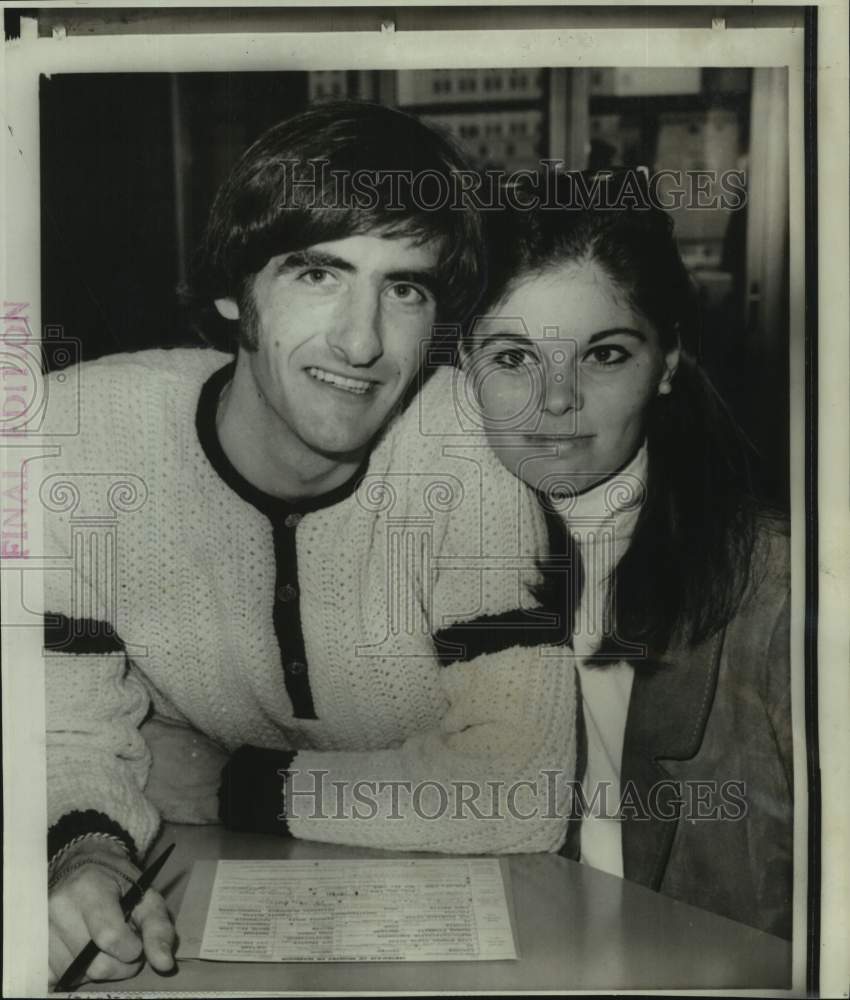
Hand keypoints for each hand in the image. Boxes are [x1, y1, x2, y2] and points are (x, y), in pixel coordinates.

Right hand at [48, 841, 174, 987]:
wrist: (83, 868)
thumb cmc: (119, 884)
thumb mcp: (147, 896)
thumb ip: (159, 929)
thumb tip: (164, 964)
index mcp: (89, 887)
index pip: (110, 937)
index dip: (131, 949)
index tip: (136, 943)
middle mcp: (58, 906)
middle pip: (94, 963)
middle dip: (119, 964)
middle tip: (125, 946)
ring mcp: (40, 928)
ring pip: (77, 974)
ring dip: (97, 969)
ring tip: (102, 945)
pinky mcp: (32, 947)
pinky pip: (57, 979)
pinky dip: (76, 974)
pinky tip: (83, 953)